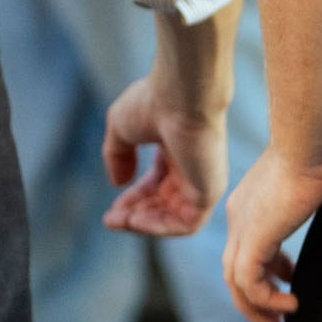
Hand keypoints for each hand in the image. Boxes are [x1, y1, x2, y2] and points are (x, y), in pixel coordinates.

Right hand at [101, 72, 230, 237]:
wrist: (181, 95)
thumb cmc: (153, 103)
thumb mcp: (122, 129)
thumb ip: (117, 156)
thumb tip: (118, 184)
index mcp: (177, 148)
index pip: (156, 184)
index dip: (133, 198)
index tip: (111, 211)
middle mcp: (193, 166)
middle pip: (163, 203)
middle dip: (135, 214)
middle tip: (111, 220)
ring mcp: (204, 180)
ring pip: (174, 217)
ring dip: (144, 223)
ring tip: (119, 221)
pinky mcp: (211, 191)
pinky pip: (187, 224)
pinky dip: (160, 226)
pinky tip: (136, 221)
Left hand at [223, 141, 321, 321]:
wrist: (309, 138)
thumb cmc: (320, 150)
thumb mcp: (308, 182)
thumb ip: (306, 202)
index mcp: (247, 204)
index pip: (244, 248)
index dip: (267, 271)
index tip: (290, 280)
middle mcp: (238, 218)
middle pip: (233, 271)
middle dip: (256, 300)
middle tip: (279, 320)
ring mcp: (242, 228)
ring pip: (236, 284)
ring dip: (258, 310)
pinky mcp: (253, 237)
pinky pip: (249, 284)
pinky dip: (268, 300)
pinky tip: (292, 303)